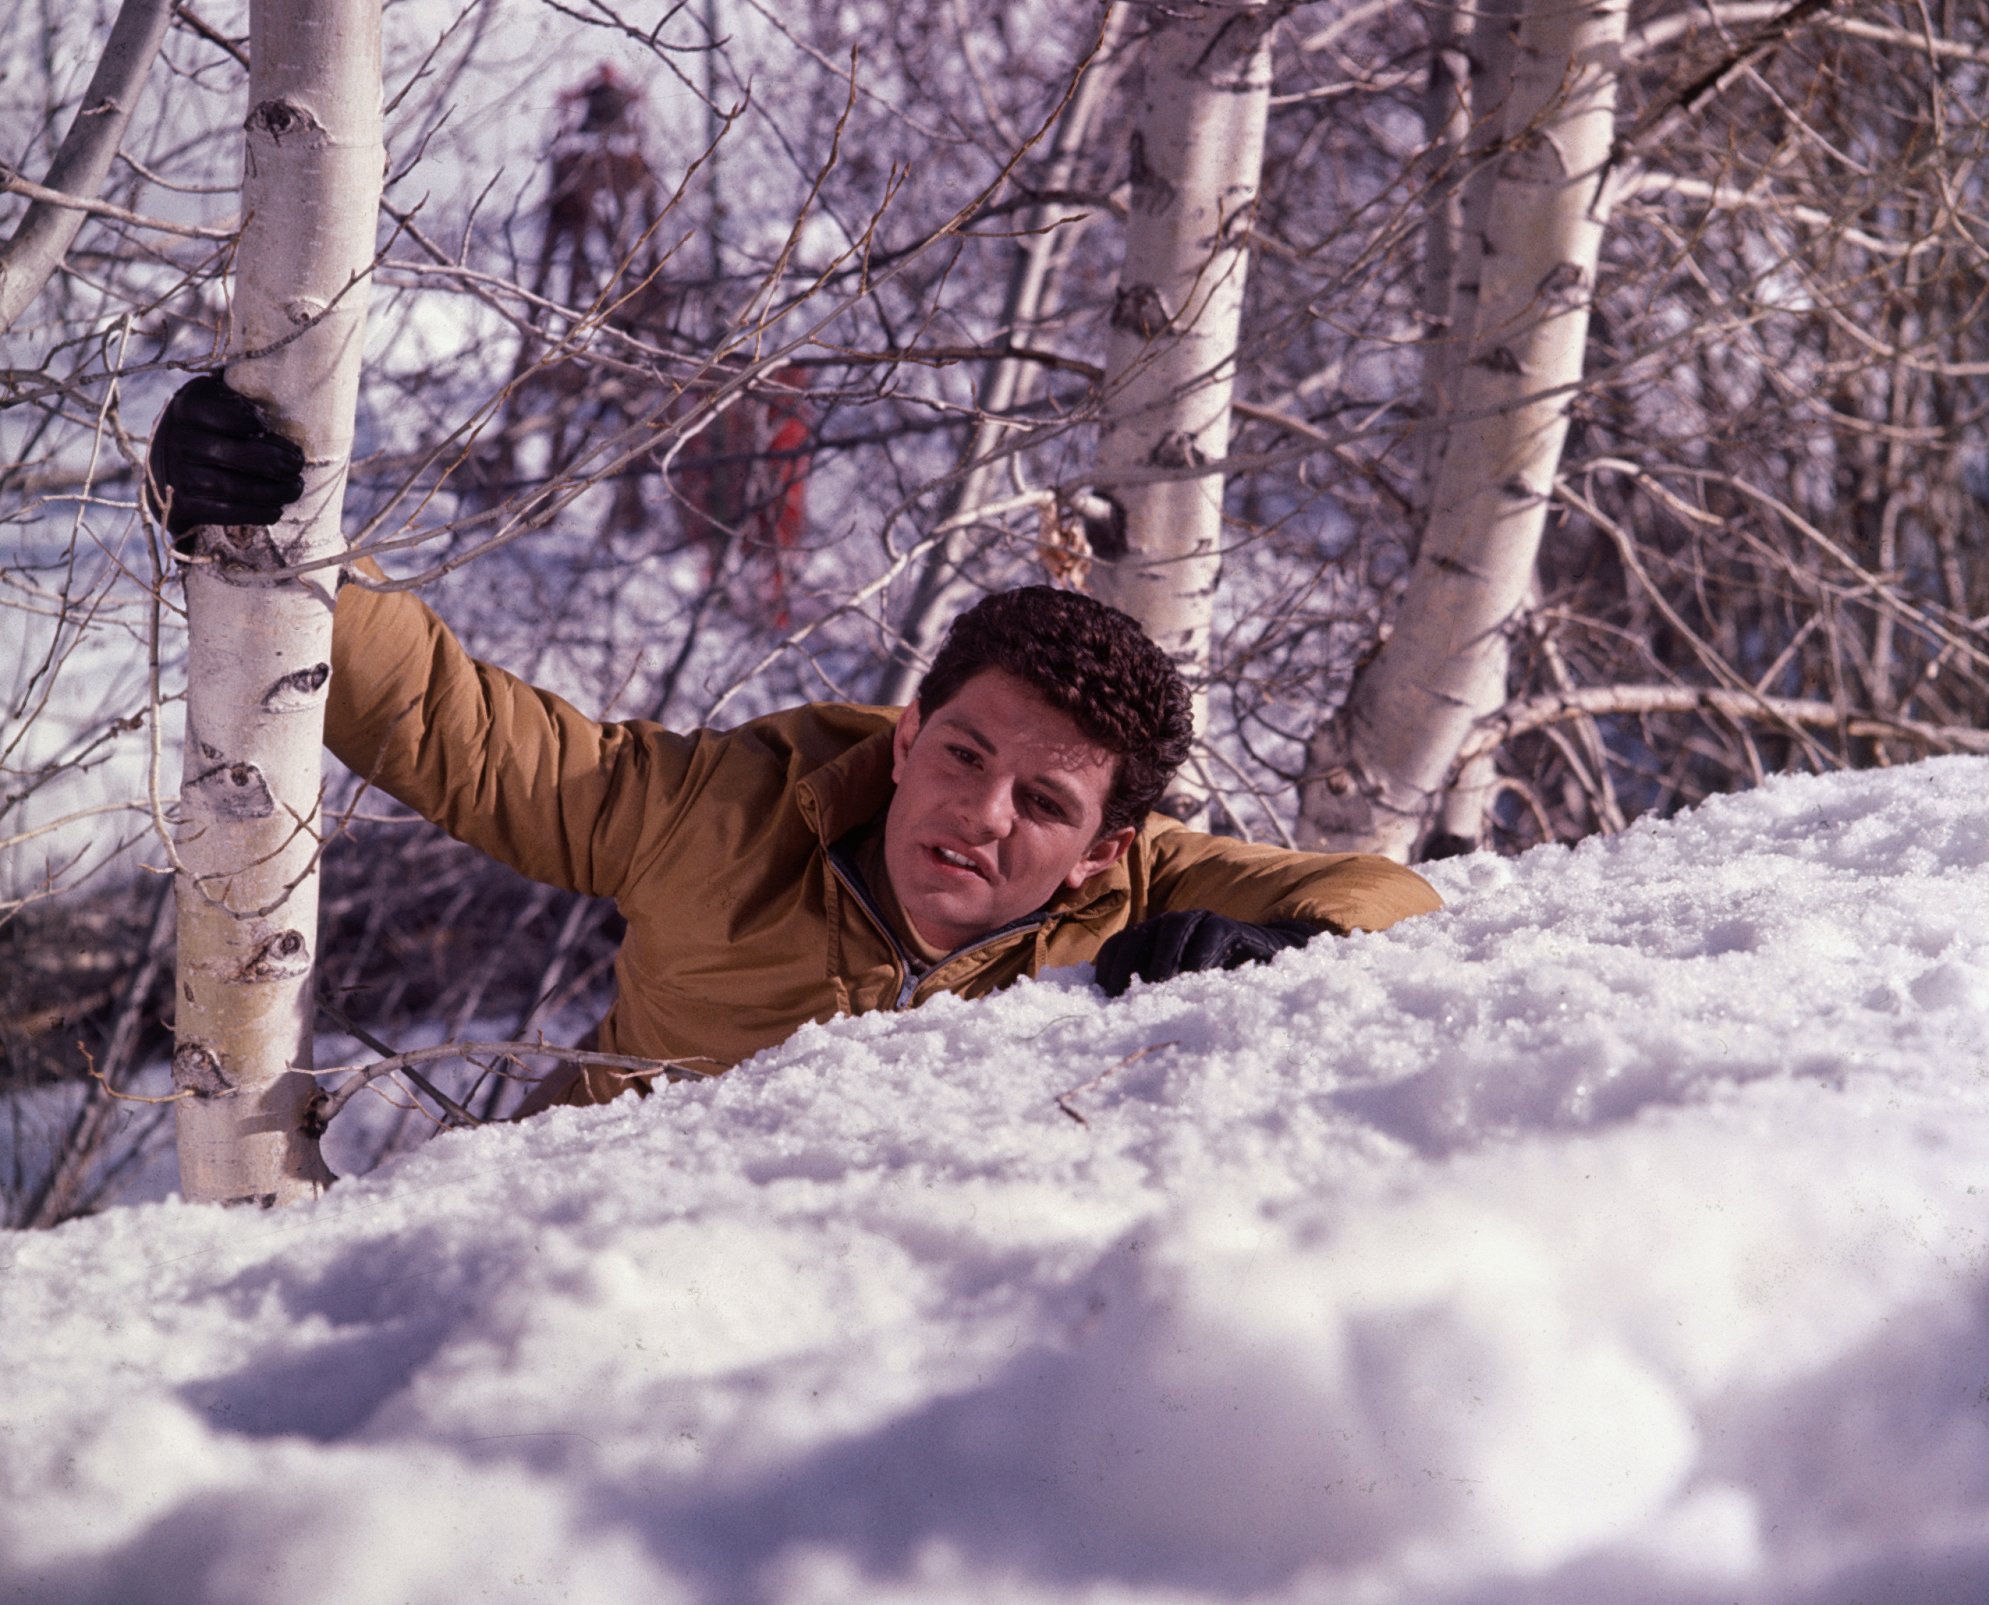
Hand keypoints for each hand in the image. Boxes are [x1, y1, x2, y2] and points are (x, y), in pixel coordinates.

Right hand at [148, 374, 304, 540]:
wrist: (168, 471)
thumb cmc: (210, 429)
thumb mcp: (218, 399)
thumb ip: (241, 388)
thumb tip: (286, 364)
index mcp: (189, 405)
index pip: (223, 415)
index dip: (250, 423)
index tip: (274, 431)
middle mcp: (176, 438)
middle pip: (230, 453)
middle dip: (272, 462)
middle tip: (298, 465)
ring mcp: (175, 473)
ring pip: (229, 486)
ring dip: (271, 491)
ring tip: (295, 488)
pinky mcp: (179, 504)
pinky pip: (222, 511)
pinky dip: (254, 512)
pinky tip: (276, 509)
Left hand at [1093, 910, 1323, 996]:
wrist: (1267, 963)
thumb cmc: (1214, 984)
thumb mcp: (1177, 990)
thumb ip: (1150, 997)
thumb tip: (1114, 1021)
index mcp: (1150, 937)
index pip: (1117, 947)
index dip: (1107, 971)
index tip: (1106, 1001)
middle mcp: (1170, 924)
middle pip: (1137, 937)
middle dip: (1128, 969)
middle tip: (1125, 1002)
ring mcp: (1199, 921)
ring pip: (1171, 932)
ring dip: (1162, 963)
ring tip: (1158, 995)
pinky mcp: (1228, 926)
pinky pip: (1210, 936)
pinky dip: (1200, 959)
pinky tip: (1196, 984)